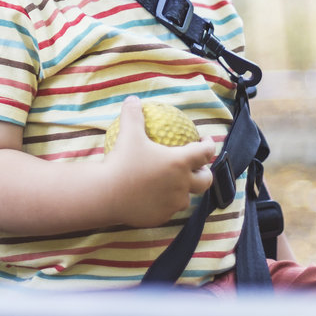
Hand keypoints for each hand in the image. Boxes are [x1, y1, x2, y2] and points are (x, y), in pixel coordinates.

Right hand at [103, 96, 216, 228]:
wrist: (107, 195)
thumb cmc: (121, 162)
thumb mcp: (128, 134)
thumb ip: (133, 115)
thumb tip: (132, 99)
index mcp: (180, 162)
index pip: (205, 152)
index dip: (209, 145)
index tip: (205, 140)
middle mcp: (182, 184)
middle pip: (205, 181)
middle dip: (205, 173)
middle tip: (197, 167)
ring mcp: (173, 203)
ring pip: (186, 198)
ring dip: (184, 190)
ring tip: (173, 183)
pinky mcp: (161, 217)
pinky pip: (168, 209)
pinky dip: (165, 202)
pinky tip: (154, 197)